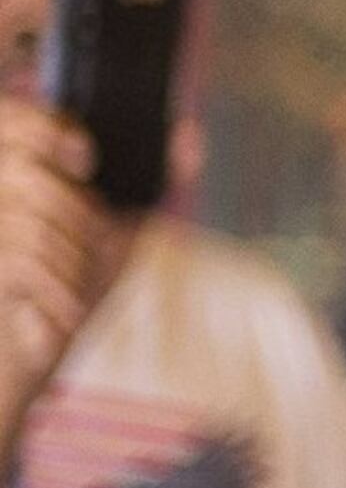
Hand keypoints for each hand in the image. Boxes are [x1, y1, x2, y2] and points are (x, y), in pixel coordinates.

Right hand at [0, 95, 123, 434]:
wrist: (16, 370)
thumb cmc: (62, 300)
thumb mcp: (113, 239)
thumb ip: (145, 186)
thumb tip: (187, 135)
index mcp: (12, 180)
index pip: (11, 118)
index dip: (46, 127)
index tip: (86, 160)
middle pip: (27, 171)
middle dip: (77, 214)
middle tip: (93, 247)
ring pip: (30, 219)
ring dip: (69, 261)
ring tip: (73, 290)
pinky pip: (20, 260)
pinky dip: (56, 289)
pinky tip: (64, 312)